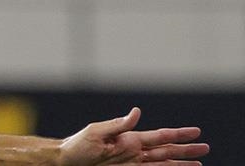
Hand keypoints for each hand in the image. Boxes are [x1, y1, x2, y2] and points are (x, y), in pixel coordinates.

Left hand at [59, 107, 208, 164]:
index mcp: (129, 139)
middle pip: (167, 151)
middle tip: (206, 147)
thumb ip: (118, 124)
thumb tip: (137, 112)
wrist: (66, 161)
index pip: (160, 136)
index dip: (179, 135)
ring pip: (163, 163)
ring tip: (198, 163)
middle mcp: (134, 151)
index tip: (196, 131)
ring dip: (180, 163)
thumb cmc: (78, 145)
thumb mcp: (97, 132)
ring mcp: (132, 163)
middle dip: (186, 150)